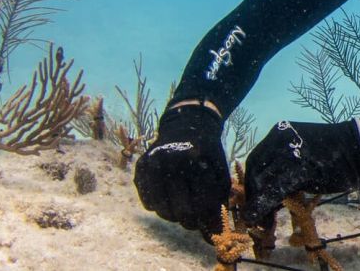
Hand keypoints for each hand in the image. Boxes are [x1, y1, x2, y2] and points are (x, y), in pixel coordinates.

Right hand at [133, 104, 229, 230]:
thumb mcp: (219, 172)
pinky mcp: (140, 167)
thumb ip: (218, 203)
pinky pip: (148, 202)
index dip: (207, 215)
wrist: (186, 124)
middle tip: (193, 214)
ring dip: (174, 214)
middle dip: (190, 219)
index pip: (202, 204)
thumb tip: (213, 236)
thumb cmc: (207, 154)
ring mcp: (153, 163)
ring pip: (162, 210)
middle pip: (182, 211)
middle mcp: (172, 160)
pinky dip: (158, 205)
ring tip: (182, 203)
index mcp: (197, 160)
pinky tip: (168, 195)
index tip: (207, 213)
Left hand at [241, 119, 359, 224]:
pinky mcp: (299, 170)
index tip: (253, 202)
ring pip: (262, 184)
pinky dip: (261, 207)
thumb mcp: (303, 152)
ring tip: (261, 221)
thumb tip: (268, 191)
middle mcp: (279, 139)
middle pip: (256, 173)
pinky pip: (274, 191)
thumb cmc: (336, 153)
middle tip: (256, 216)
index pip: (256, 162)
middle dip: (253, 197)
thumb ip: (284, 166)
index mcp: (279, 132)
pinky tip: (256, 219)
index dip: (252, 185)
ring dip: (256, 205)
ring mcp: (289, 153)